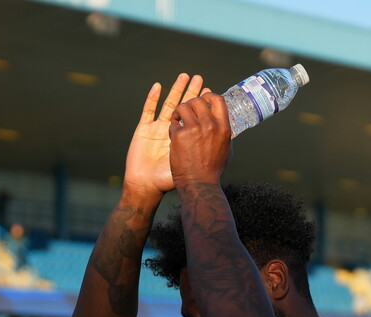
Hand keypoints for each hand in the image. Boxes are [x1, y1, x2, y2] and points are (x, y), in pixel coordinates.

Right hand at [123, 73, 204, 195]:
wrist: (149, 186)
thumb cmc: (171, 179)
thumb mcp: (193, 163)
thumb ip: (204, 150)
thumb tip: (226, 140)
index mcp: (187, 136)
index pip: (198, 115)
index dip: (204, 103)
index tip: (211, 93)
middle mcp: (173, 130)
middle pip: (184, 106)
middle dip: (192, 92)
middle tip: (200, 79)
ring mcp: (157, 128)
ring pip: (168, 104)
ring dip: (176, 89)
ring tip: (184, 76)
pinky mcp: (144, 129)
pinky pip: (148, 110)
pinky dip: (153, 98)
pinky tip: (158, 86)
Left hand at [169, 93, 231, 187]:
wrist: (199, 184)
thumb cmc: (213, 170)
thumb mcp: (226, 149)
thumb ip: (224, 134)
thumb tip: (224, 124)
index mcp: (223, 127)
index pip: (218, 100)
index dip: (209, 95)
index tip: (203, 97)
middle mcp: (210, 125)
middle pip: (198, 100)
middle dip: (191, 102)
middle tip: (187, 109)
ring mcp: (194, 129)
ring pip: (183, 106)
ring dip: (179, 110)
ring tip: (178, 118)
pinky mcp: (179, 135)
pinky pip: (174, 122)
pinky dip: (173, 126)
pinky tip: (173, 133)